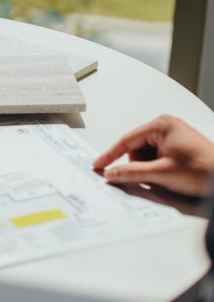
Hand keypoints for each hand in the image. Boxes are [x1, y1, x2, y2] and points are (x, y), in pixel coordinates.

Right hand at [93, 115, 213, 196]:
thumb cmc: (204, 169)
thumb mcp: (161, 173)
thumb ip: (132, 173)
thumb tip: (112, 173)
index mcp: (161, 125)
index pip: (126, 140)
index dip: (110, 155)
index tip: (99, 165)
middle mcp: (166, 126)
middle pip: (136, 148)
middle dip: (139, 164)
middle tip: (151, 176)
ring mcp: (173, 135)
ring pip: (145, 154)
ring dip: (149, 167)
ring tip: (166, 175)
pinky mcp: (178, 146)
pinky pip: (156, 156)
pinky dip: (157, 167)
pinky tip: (170, 174)